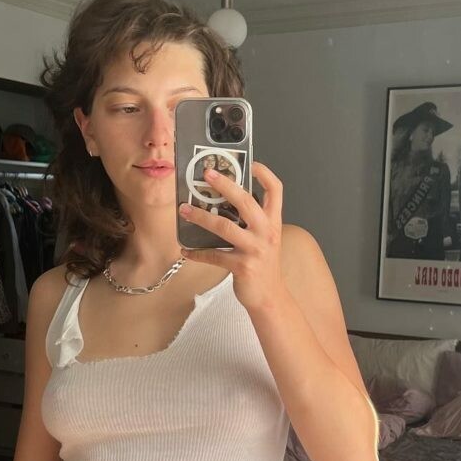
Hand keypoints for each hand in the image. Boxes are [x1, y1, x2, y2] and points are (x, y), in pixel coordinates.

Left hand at [178, 161, 285, 313]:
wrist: (270, 296)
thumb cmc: (263, 264)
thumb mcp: (264, 238)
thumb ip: (252, 221)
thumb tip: (224, 202)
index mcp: (273, 222)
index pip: (276, 191)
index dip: (265, 174)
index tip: (251, 164)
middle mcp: (266, 232)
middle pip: (246, 201)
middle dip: (225, 184)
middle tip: (206, 174)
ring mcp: (255, 249)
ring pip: (224, 226)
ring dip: (201, 217)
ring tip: (184, 210)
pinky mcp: (242, 266)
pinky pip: (214, 255)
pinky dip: (197, 252)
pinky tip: (186, 249)